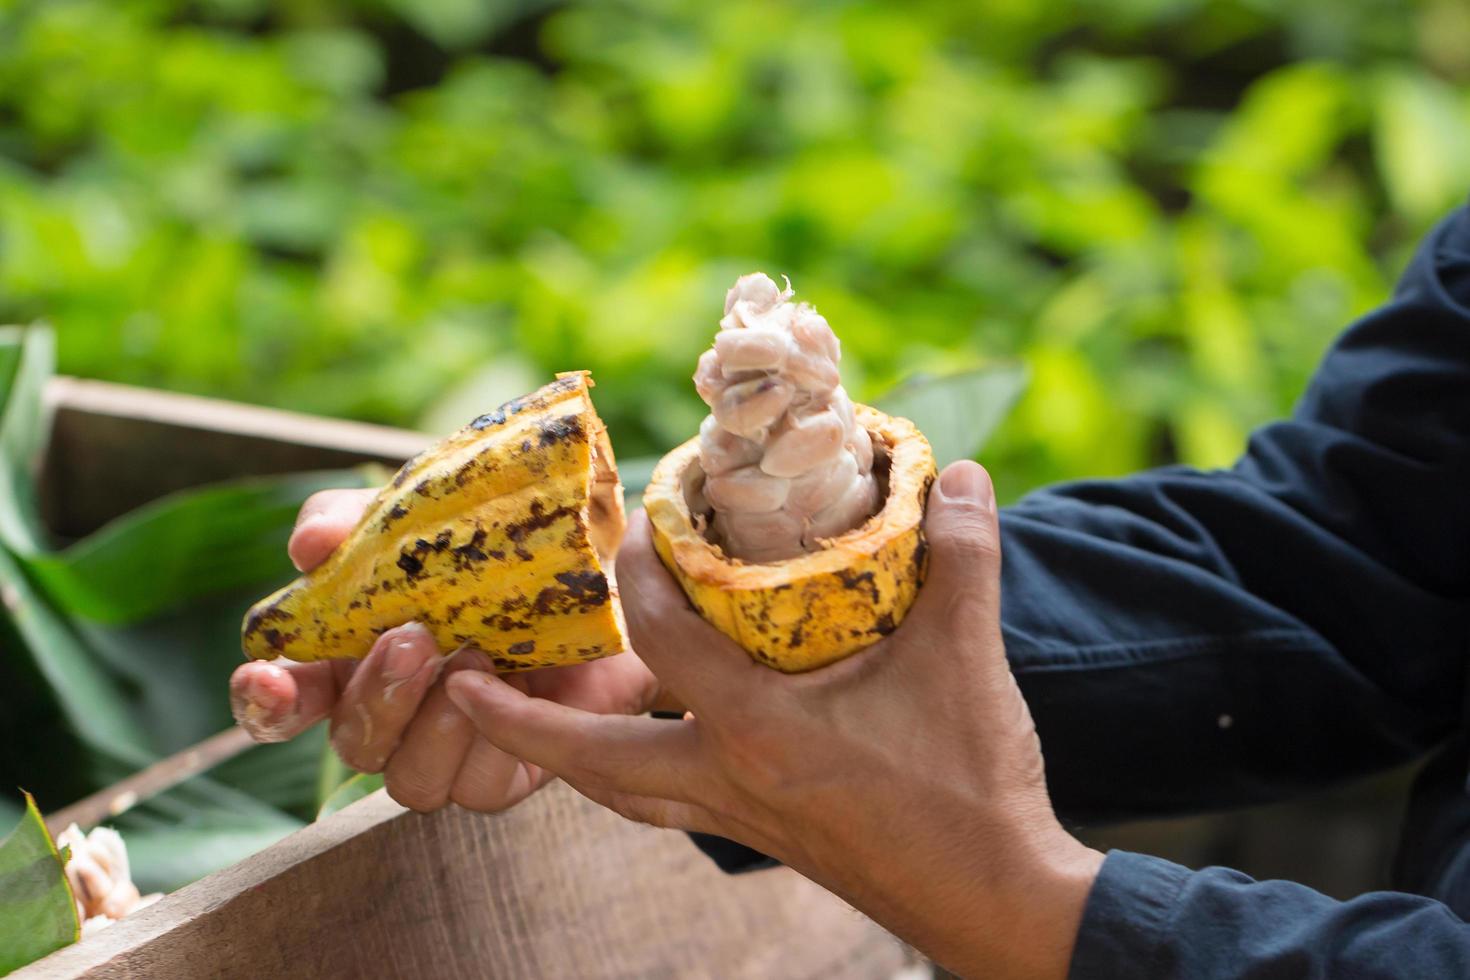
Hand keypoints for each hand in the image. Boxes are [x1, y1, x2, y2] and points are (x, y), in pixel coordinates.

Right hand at [229, 488, 663, 812]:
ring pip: (411, 781)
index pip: (282, 701)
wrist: (601, 571)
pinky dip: (498, 740)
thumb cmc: (492, 543)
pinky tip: (523, 691)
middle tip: (416, 639)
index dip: (265, 699)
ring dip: (441, 724)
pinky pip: (482, 789)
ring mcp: (447, 752)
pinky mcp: (506, 772)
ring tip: (483, 656)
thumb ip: (355, 524)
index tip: (270, 676)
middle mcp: (390, 717)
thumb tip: (309, 544)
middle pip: (352, 743)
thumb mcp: (420, 517)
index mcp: (349, 661)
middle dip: (377, 697)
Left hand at [442, 462, 1103, 978]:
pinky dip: (635, 775)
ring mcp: (741, 819)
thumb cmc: (971, 785)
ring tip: (522, 729)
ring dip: (568, 757)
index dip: (639, 578)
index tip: (628, 533)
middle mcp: (729, 782)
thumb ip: (963, 557)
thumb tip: (960, 472)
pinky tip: (642, 751)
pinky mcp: (765, 837)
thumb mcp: (966, 658)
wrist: (995, 901)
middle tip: (458, 688)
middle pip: (594, 757)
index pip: (666, 642)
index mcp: (759, 731)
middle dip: (522, 723)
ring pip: (622, 793)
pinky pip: (669, 805)